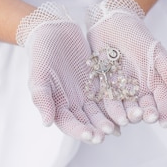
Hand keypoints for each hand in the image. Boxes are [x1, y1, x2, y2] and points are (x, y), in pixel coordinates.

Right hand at [16, 2, 114, 143]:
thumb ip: (42, 98)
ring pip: (100, 110)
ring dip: (110, 118)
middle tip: (111, 132)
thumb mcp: (38, 75)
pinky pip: (109, 93)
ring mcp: (87, 92)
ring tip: (122, 123)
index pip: (69, 124)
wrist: (53, 31)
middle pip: (87, 121)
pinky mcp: (98, 80)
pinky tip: (128, 106)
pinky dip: (117, 101)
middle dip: (99, 128)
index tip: (92, 136)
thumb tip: (46, 123)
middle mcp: (73, 103)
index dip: (81, 131)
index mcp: (57, 105)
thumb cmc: (41, 54)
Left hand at [86, 0, 166, 126]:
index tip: (164, 123)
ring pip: (126, 108)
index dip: (165, 113)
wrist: (111, 22)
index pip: (163, 101)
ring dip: (127, 116)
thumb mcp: (155, 50)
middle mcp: (140, 91)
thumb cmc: (137, 35)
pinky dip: (109, 111)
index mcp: (155, 83)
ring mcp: (122, 90)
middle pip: (144, 109)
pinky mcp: (104, 87)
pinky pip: (107, 101)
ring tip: (126, 119)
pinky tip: (110, 118)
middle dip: (145, 115)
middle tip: (145, 116)